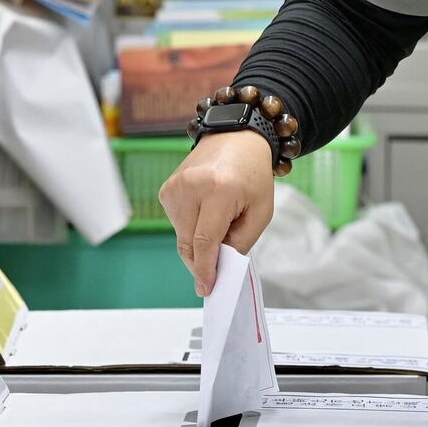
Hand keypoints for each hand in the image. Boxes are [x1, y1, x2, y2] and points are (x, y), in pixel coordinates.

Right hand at [157, 129, 274, 295]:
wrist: (236, 138)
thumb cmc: (252, 175)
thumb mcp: (261, 211)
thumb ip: (241, 242)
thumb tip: (218, 267)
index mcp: (218, 190)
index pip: (205, 240)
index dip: (205, 269)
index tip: (206, 288)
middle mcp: (190, 187)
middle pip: (189, 243)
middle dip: (201, 262)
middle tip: (215, 272)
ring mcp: (174, 187)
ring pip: (181, 235)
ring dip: (198, 243)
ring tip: (219, 224)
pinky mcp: (166, 189)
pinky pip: (177, 222)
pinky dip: (191, 228)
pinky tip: (206, 213)